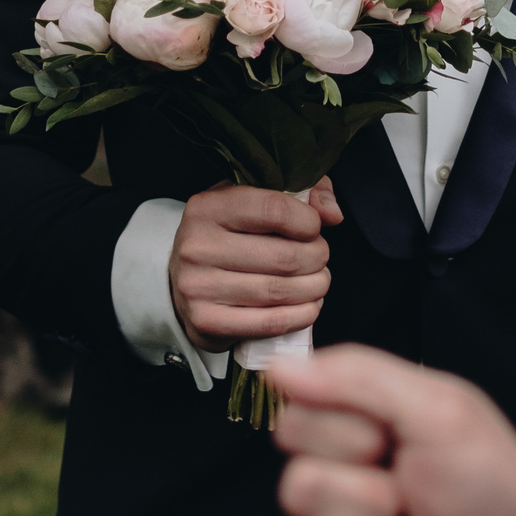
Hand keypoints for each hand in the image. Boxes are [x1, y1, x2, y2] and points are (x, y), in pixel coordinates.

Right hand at [170, 178, 344, 351]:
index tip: (314, 227)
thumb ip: (302, 192)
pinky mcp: (206, 322)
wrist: (183, 278)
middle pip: (284, 256)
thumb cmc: (229, 235)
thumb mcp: (254, 198)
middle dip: (317, 257)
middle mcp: (197, 246)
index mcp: (208, 207)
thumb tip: (332, 213)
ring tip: (319, 280)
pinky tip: (310, 305)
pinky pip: (270, 322)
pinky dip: (301, 315)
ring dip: (314, 287)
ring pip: (280, 291)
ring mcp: (198, 287)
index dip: (308, 221)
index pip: (274, 209)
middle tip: (320, 257)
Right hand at [273, 344, 515, 515]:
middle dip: (369, 497)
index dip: (344, 436)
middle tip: (413, 499)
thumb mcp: (440, 412)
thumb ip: (359, 378)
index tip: (390, 441)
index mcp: (358, 433)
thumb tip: (282, 366)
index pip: (293, 423)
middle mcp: (342, 489)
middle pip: (297, 488)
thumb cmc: (494, 490)